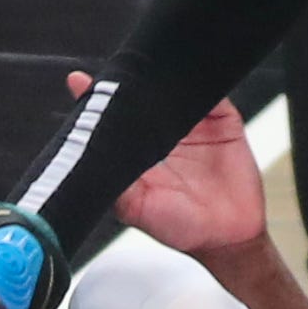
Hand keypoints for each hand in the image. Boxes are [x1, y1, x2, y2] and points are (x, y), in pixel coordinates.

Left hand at [69, 70, 265, 258]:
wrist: (228, 237)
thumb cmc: (181, 227)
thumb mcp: (137, 209)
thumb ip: (115, 185)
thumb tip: (90, 160)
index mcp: (138, 150)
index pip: (114, 117)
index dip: (97, 99)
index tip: (80, 83)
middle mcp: (163, 134)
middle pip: (143, 96)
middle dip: (131, 81)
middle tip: (120, 71)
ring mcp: (193, 125)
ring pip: (174, 89)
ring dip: (165, 78)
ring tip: (152, 71)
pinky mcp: (222, 120)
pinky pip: (211, 93)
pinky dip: (201, 83)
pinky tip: (190, 84)